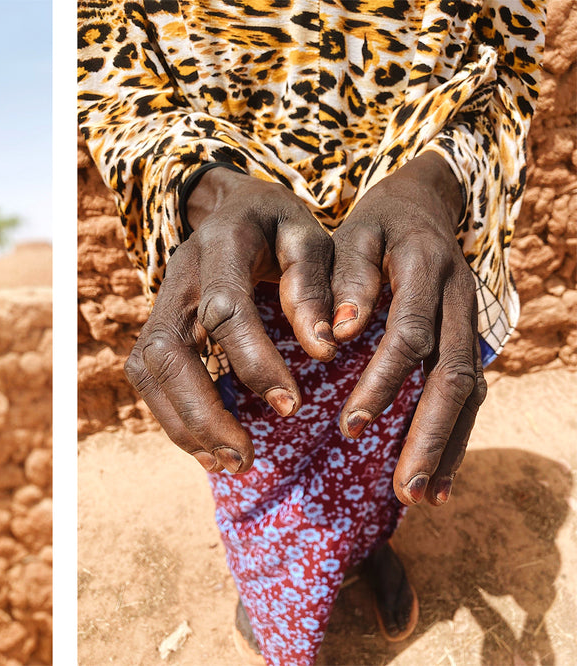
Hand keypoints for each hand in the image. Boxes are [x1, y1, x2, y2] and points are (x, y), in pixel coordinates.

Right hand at [124, 167, 336, 473]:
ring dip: (182, 423)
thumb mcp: (310, 235)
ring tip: (229, 462)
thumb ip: (316, 284)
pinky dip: (173, 418)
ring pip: (148, 369)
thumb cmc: (281, 227)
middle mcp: (178, 275)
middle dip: (201, 409)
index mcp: (220, 244)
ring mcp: (160, 302)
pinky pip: (148, 378)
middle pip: (167, 350)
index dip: (254, 360)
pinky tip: (208, 449)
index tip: (291, 406)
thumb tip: (325, 348)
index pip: (225, 309)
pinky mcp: (156, 326)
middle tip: (244, 457)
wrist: (231, 208)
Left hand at [331, 151, 485, 505]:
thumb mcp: (350, 235)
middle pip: (454, 375)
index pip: (410, 334)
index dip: (383, 382)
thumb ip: (342, 280)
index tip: (350, 426)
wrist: (422, 203)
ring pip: (470, 391)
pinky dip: (456, 437)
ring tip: (420, 497)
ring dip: (446, 446)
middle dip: (428, 435)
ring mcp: (469, 321)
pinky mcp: (467, 340)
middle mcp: (459, 298)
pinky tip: (438, 480)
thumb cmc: (371, 225)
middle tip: (402, 488)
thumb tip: (338, 334)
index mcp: (426, 268)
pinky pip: (471, 394)